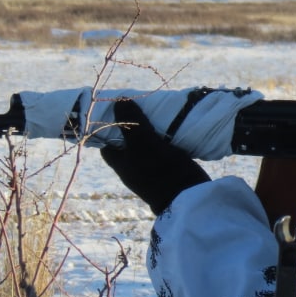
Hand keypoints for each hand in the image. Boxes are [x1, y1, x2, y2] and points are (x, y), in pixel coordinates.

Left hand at [100, 99, 210, 214]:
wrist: (188, 196)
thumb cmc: (159, 171)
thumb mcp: (142, 143)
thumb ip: (130, 122)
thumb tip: (119, 100)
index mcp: (121, 163)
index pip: (107, 144)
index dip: (109, 128)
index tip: (117, 111)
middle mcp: (133, 167)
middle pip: (129, 142)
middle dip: (134, 125)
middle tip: (141, 106)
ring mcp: (152, 168)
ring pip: (148, 144)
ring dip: (153, 130)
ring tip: (158, 112)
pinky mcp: (170, 168)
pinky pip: (165, 149)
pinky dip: (167, 138)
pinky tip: (174, 127)